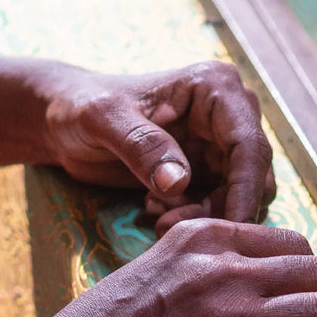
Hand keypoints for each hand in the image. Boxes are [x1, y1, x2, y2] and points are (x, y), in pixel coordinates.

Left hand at [42, 61, 275, 234]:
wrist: (64, 122)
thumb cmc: (81, 107)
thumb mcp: (103, 119)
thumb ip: (141, 145)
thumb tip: (179, 181)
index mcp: (215, 88)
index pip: (249, 145)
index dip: (245, 191)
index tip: (231, 228)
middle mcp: (229, 114)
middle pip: (252, 176)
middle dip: (219, 208)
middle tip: (171, 224)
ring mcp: (220, 144)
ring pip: (239, 196)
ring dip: (205, 215)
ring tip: (158, 215)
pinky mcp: (208, 170)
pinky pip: (219, 205)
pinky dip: (193, 216)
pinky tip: (155, 209)